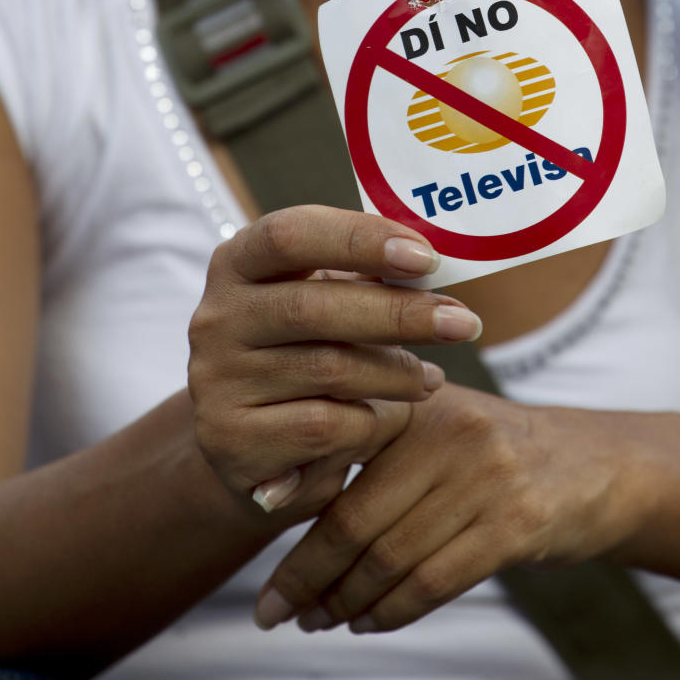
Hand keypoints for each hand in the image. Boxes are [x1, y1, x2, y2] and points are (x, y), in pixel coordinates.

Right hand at [187, 206, 482, 521]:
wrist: (250, 444)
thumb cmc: (306, 352)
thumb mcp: (324, 302)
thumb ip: (365, 277)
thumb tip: (434, 261)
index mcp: (237, 262)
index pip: (290, 234)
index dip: (358, 239)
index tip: (426, 257)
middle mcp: (216, 317)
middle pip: (314, 306)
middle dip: (400, 314)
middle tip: (463, 324)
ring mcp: (216, 381)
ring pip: (328, 370)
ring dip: (396, 373)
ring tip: (431, 378)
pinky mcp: (230, 441)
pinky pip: (324, 427)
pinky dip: (370, 422)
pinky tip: (390, 419)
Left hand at [256, 383, 649, 631]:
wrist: (596, 466)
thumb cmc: (496, 450)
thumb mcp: (439, 421)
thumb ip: (375, 438)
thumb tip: (283, 486)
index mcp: (419, 401)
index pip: (335, 458)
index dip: (290, 514)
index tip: (259, 550)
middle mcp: (449, 430)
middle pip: (354, 520)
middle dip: (306, 577)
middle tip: (275, 611)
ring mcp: (485, 477)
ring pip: (389, 558)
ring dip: (344, 602)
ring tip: (318, 620)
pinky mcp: (515, 524)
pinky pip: (433, 581)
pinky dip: (392, 611)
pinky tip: (369, 621)